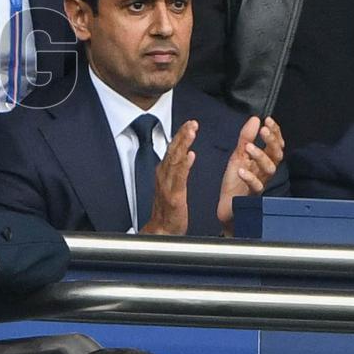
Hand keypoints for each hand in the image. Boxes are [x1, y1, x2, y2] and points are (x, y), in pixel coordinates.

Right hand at [140, 120, 196, 235]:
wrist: (162, 231)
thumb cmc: (168, 211)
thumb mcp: (172, 186)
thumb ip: (178, 170)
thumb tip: (187, 154)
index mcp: (164, 173)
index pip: (173, 149)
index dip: (181, 136)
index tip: (190, 124)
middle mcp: (164, 175)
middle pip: (173, 151)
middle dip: (182, 135)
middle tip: (192, 123)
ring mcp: (168, 185)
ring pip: (176, 160)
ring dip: (183, 144)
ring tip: (191, 132)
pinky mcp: (173, 196)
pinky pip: (179, 177)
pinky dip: (184, 165)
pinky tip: (190, 156)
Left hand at [217, 116, 284, 234]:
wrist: (227, 208)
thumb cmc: (235, 183)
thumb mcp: (238, 156)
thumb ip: (246, 138)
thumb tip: (255, 119)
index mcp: (263, 162)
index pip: (275, 145)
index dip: (274, 133)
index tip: (268, 120)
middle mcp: (265, 172)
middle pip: (277, 155)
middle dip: (272, 142)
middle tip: (263, 131)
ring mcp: (260, 184)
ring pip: (269, 170)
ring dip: (260, 156)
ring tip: (249, 147)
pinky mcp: (251, 196)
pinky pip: (256, 187)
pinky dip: (250, 177)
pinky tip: (242, 170)